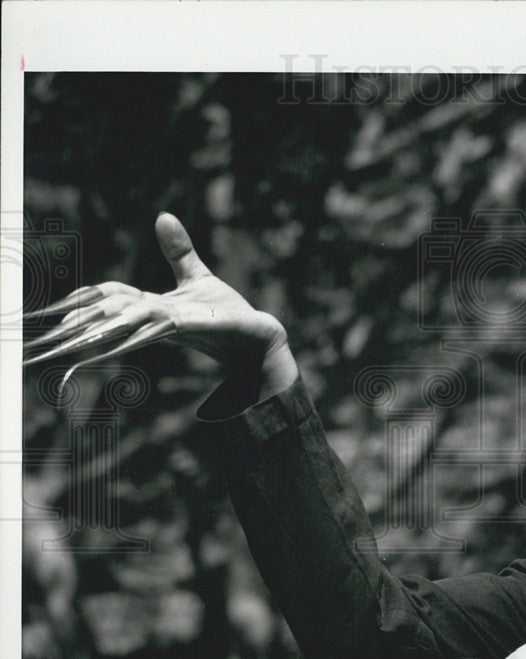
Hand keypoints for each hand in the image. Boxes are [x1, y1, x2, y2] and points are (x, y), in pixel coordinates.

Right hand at [24, 213, 298, 397]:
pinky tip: (111, 337)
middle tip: (37, 345)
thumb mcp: (198, 277)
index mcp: (153, 307)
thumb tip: (162, 216)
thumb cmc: (229, 312)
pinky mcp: (196, 324)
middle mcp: (158, 318)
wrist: (261, 337)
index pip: (107, 300)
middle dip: (71, 330)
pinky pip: (159, 324)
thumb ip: (178, 251)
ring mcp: (174, 324)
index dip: (77, 302)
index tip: (43, 313)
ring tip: (60, 346)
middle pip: (107, 317)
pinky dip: (135, 330)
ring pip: (125, 324)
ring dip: (94, 333)